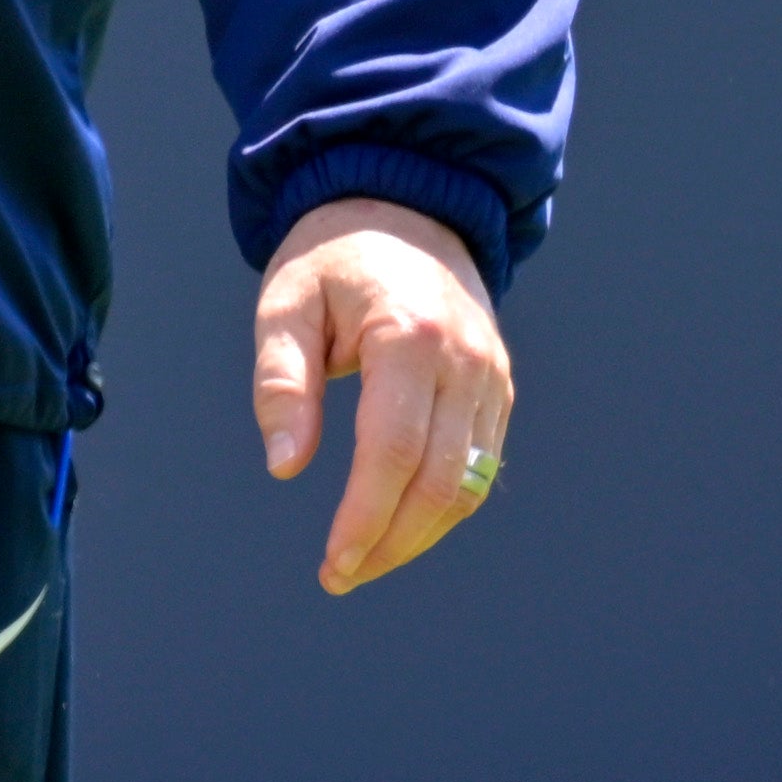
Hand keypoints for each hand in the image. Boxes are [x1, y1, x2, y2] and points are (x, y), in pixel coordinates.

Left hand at [251, 197, 511, 596]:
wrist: (405, 207)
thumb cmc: (333, 257)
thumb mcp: (285, 302)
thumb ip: (281, 382)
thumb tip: (285, 467)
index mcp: (409, 335)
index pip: (394, 452)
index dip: (365, 518)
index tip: (333, 562)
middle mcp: (465, 360)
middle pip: (442, 482)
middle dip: (392, 542)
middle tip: (341, 574)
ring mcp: (492, 376)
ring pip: (470, 483)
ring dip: (421, 534)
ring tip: (367, 559)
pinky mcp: (500, 387)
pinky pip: (482, 464)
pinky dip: (445, 504)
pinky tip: (402, 522)